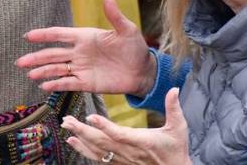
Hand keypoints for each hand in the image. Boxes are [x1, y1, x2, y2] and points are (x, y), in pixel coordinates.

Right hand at [16, 0, 155, 96]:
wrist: (143, 71)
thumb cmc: (135, 47)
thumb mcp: (126, 29)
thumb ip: (114, 15)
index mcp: (85, 37)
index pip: (60, 34)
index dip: (44, 35)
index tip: (28, 36)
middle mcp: (80, 52)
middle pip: (53, 54)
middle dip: (36, 57)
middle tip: (20, 61)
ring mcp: (82, 68)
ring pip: (57, 69)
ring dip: (43, 71)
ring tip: (29, 74)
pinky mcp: (87, 83)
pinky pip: (68, 83)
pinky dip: (56, 84)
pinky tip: (44, 86)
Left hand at [62, 88, 191, 164]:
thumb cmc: (176, 149)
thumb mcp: (179, 127)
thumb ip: (174, 108)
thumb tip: (174, 89)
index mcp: (142, 141)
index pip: (120, 134)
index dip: (104, 126)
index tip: (90, 117)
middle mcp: (129, 152)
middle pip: (102, 142)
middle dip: (83, 132)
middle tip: (68, 121)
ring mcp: (123, 160)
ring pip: (97, 151)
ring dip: (80, 140)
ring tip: (67, 129)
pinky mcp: (120, 164)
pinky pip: (99, 158)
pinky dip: (84, 150)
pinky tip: (73, 142)